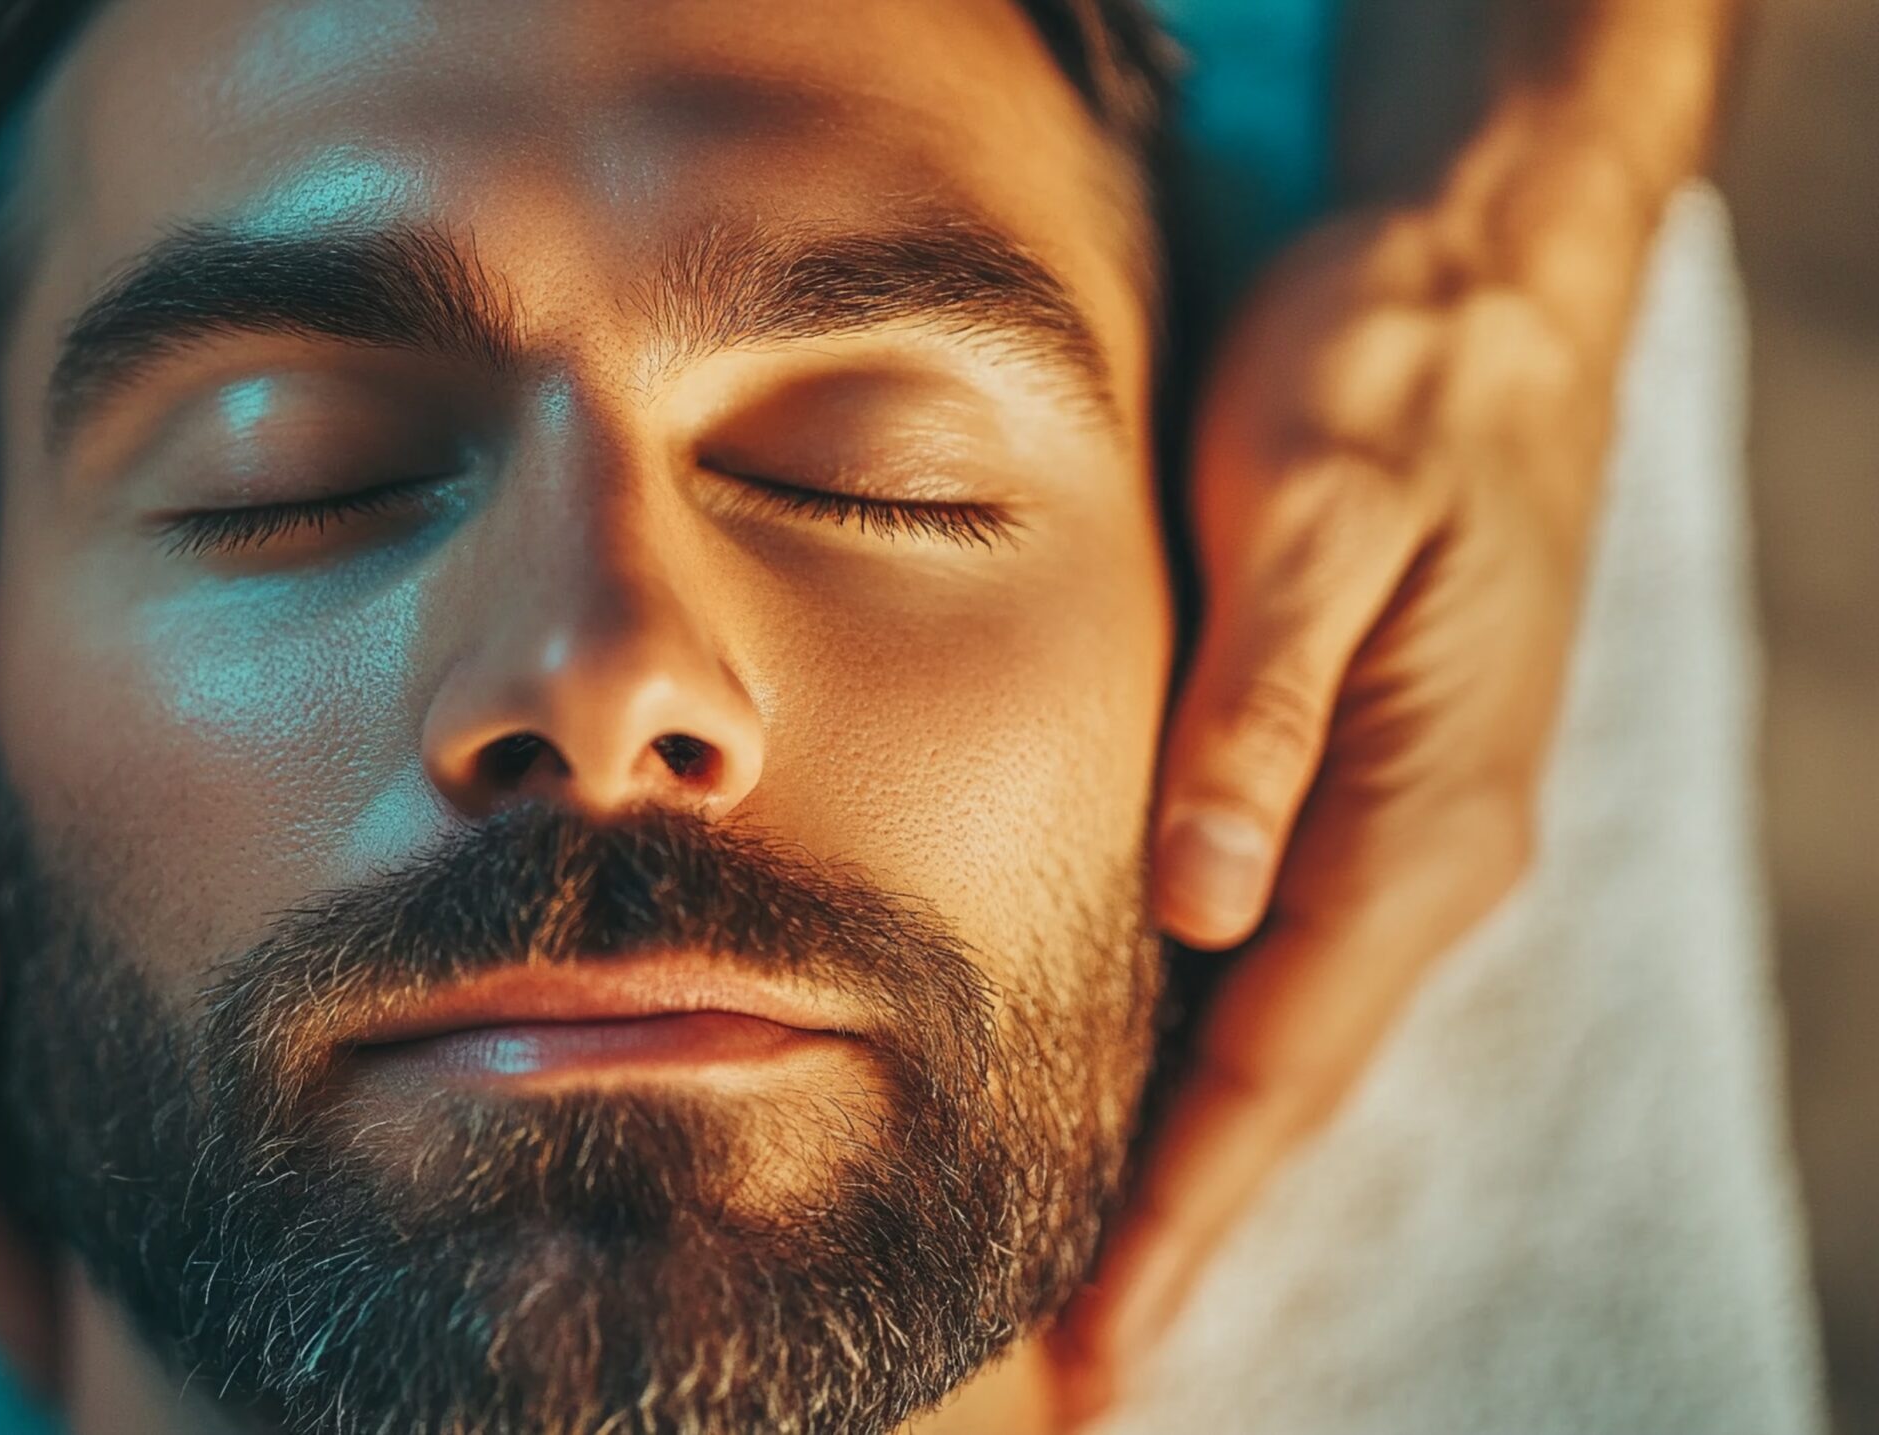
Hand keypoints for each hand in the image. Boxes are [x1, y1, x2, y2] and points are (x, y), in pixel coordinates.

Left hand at [1050, 138, 1666, 1420]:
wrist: (1477, 281)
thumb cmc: (1386, 377)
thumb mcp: (1312, 510)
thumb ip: (1256, 711)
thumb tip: (1196, 902)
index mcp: (1414, 822)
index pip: (1276, 1069)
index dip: (1180, 1215)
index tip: (1098, 1345)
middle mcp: (1414, 855)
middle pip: (1274, 1089)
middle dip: (1175, 1231)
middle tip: (1062, 1365)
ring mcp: (1393, 825)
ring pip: (1269, 1033)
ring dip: (1182, 1158)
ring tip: (1077, 1276)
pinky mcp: (1351, 778)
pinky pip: (1267, 956)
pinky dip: (1198, 1046)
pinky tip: (1123, 1085)